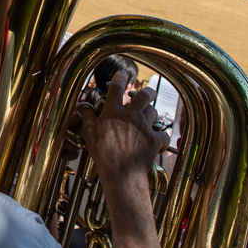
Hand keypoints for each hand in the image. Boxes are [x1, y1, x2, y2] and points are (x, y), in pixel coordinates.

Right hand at [79, 71, 168, 189]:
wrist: (120, 173)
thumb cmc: (103, 155)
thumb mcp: (89, 134)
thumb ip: (87, 118)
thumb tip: (84, 107)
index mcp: (113, 113)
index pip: (117, 88)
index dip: (120, 78)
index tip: (123, 74)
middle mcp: (130, 116)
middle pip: (144, 95)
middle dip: (148, 91)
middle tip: (148, 92)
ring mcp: (144, 127)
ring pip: (153, 111)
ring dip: (151, 114)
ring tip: (148, 119)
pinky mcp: (155, 140)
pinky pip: (163, 135)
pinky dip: (161, 139)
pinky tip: (158, 143)